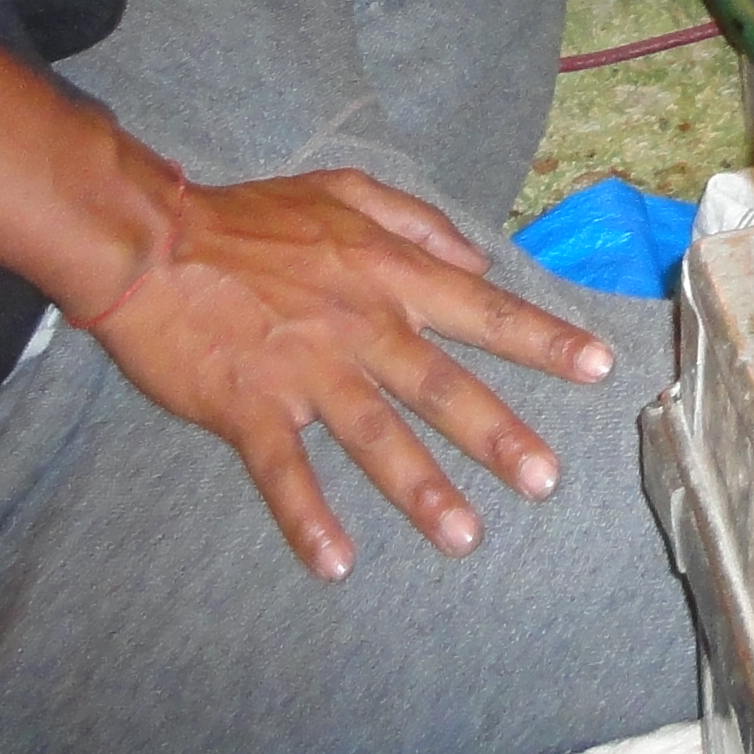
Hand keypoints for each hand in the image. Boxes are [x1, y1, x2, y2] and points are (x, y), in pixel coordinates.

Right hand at [78, 166, 623, 581]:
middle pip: (442, 387)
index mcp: (388, 275)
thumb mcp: (346, 191)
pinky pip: (284, 471)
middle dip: (498, 434)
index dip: (543, 339)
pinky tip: (334, 562)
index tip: (599, 367)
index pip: (482, 311)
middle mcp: (360, 327)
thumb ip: (418, 224)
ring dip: (421, 490)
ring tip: (464, 537)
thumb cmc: (251, 216)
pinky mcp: (248, 406)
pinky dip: (307, 517)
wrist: (154, 241)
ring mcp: (306, 371)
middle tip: (546, 480)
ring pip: (376, 436)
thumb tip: (480, 259)